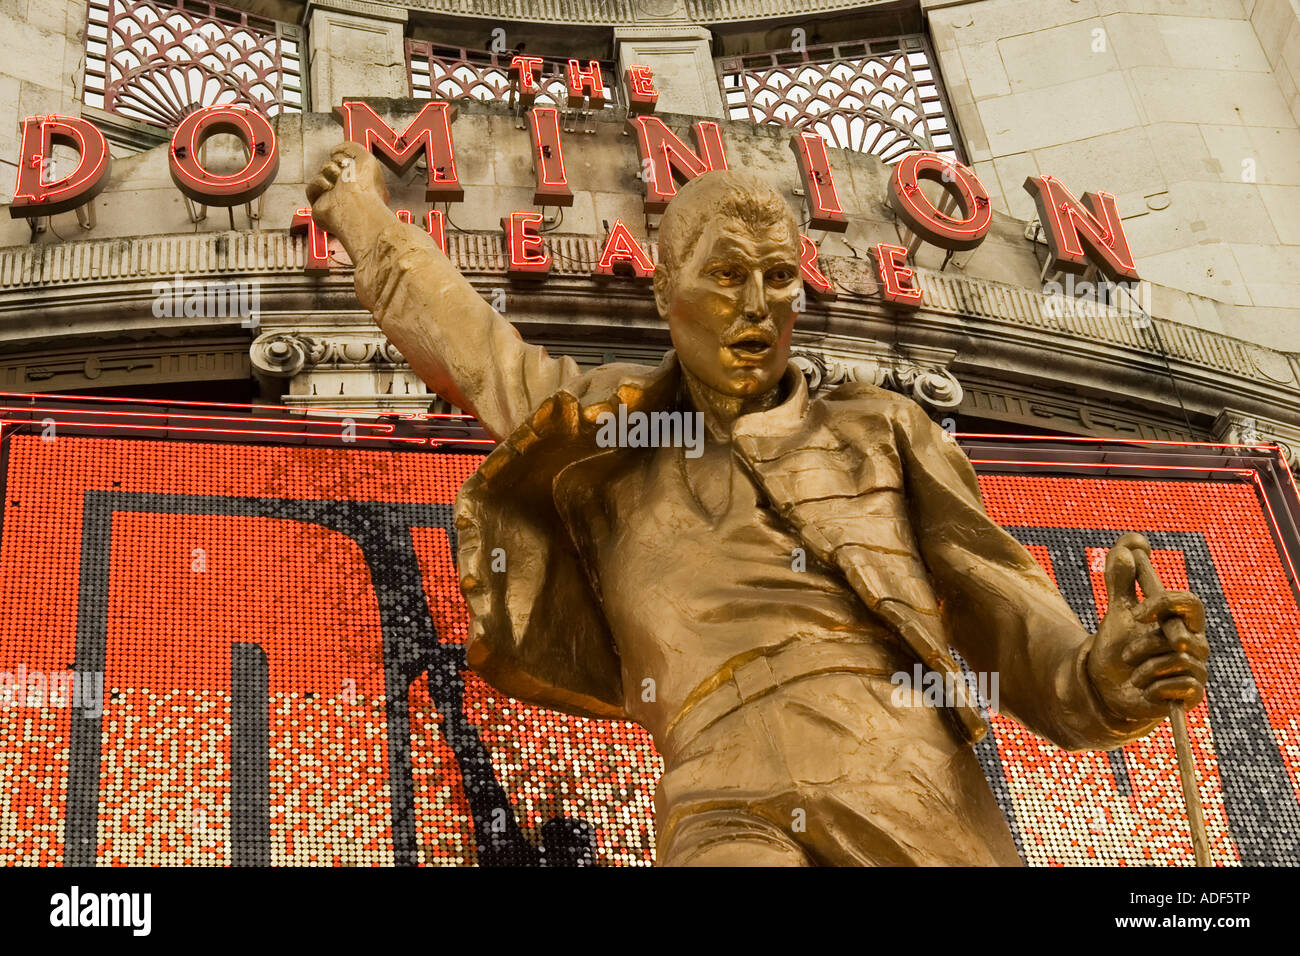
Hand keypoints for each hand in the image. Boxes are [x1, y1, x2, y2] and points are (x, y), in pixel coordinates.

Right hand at [306, 142, 392, 256]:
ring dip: (329, 172)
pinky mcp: (320, 205)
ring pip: (321, 173)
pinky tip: (329, 188)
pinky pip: (311, 187)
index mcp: (363, 181)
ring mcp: (334, 197)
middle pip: (333, 164)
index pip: (347, 162)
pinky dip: (319, 184)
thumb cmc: (365, 186)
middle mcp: (349, 190)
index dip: (347, 158)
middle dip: (338, 164)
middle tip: (346, 173)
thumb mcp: (366, 157)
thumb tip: (334, 151)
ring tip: (339, 182)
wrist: (355, 205)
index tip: (350, 161)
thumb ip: (350, 148)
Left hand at [1086, 532, 1209, 722]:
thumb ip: (1121, 578)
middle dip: (1147, 643)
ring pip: (1177, 660)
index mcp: (1180, 621)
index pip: (1189, 602)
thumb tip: (1132, 542)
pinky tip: (1143, 688)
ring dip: (1143, 667)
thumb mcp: (1117, 612)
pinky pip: (1179, 686)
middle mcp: (1194, 644)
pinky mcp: (1190, 695)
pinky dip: (1153, 686)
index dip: (1164, 603)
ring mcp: (1195, 670)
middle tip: (1127, 654)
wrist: (1107, 689)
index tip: (1136, 612)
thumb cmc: (1119, 648)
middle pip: (1181, 634)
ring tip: (1132, 673)